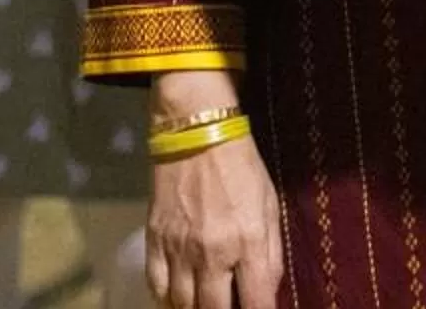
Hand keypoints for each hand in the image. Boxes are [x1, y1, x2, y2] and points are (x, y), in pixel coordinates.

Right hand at [144, 134, 283, 308]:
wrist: (197, 133)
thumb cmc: (241, 168)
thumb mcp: (270, 207)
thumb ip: (271, 254)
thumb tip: (267, 293)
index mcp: (248, 241)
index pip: (256, 302)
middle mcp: (212, 252)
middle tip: (229, 306)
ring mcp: (179, 248)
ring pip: (182, 306)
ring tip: (206, 303)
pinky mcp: (154, 240)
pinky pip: (157, 287)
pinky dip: (167, 300)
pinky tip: (179, 297)